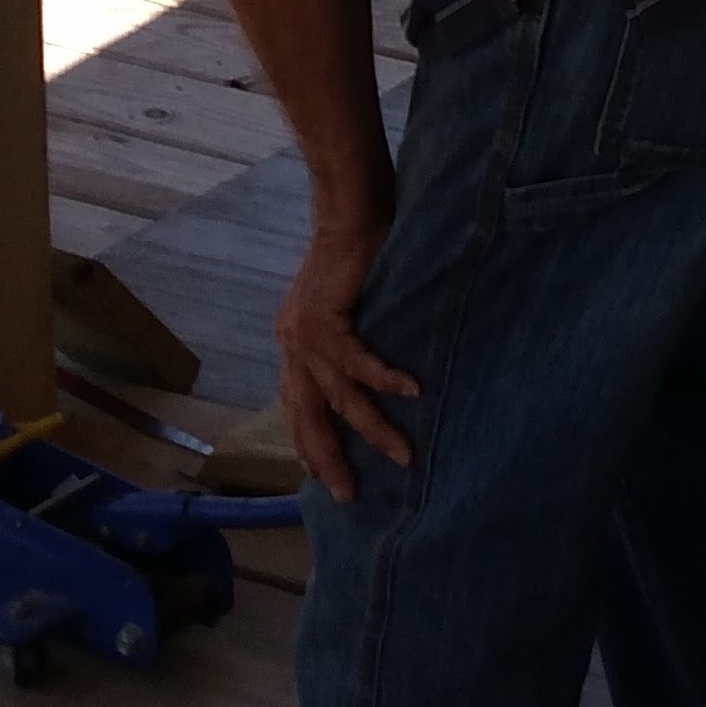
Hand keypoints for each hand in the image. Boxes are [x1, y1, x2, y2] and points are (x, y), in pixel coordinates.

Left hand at [276, 207, 418, 500]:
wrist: (348, 212)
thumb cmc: (354, 255)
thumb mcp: (339, 308)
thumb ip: (340, 341)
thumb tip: (361, 373)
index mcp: (293, 346)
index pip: (295, 408)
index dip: (306, 444)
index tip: (320, 477)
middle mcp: (292, 346)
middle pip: (309, 418)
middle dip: (329, 459)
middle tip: (349, 494)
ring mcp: (306, 335)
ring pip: (339, 398)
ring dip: (373, 430)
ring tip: (403, 454)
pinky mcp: (327, 318)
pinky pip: (359, 361)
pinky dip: (385, 380)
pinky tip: (412, 393)